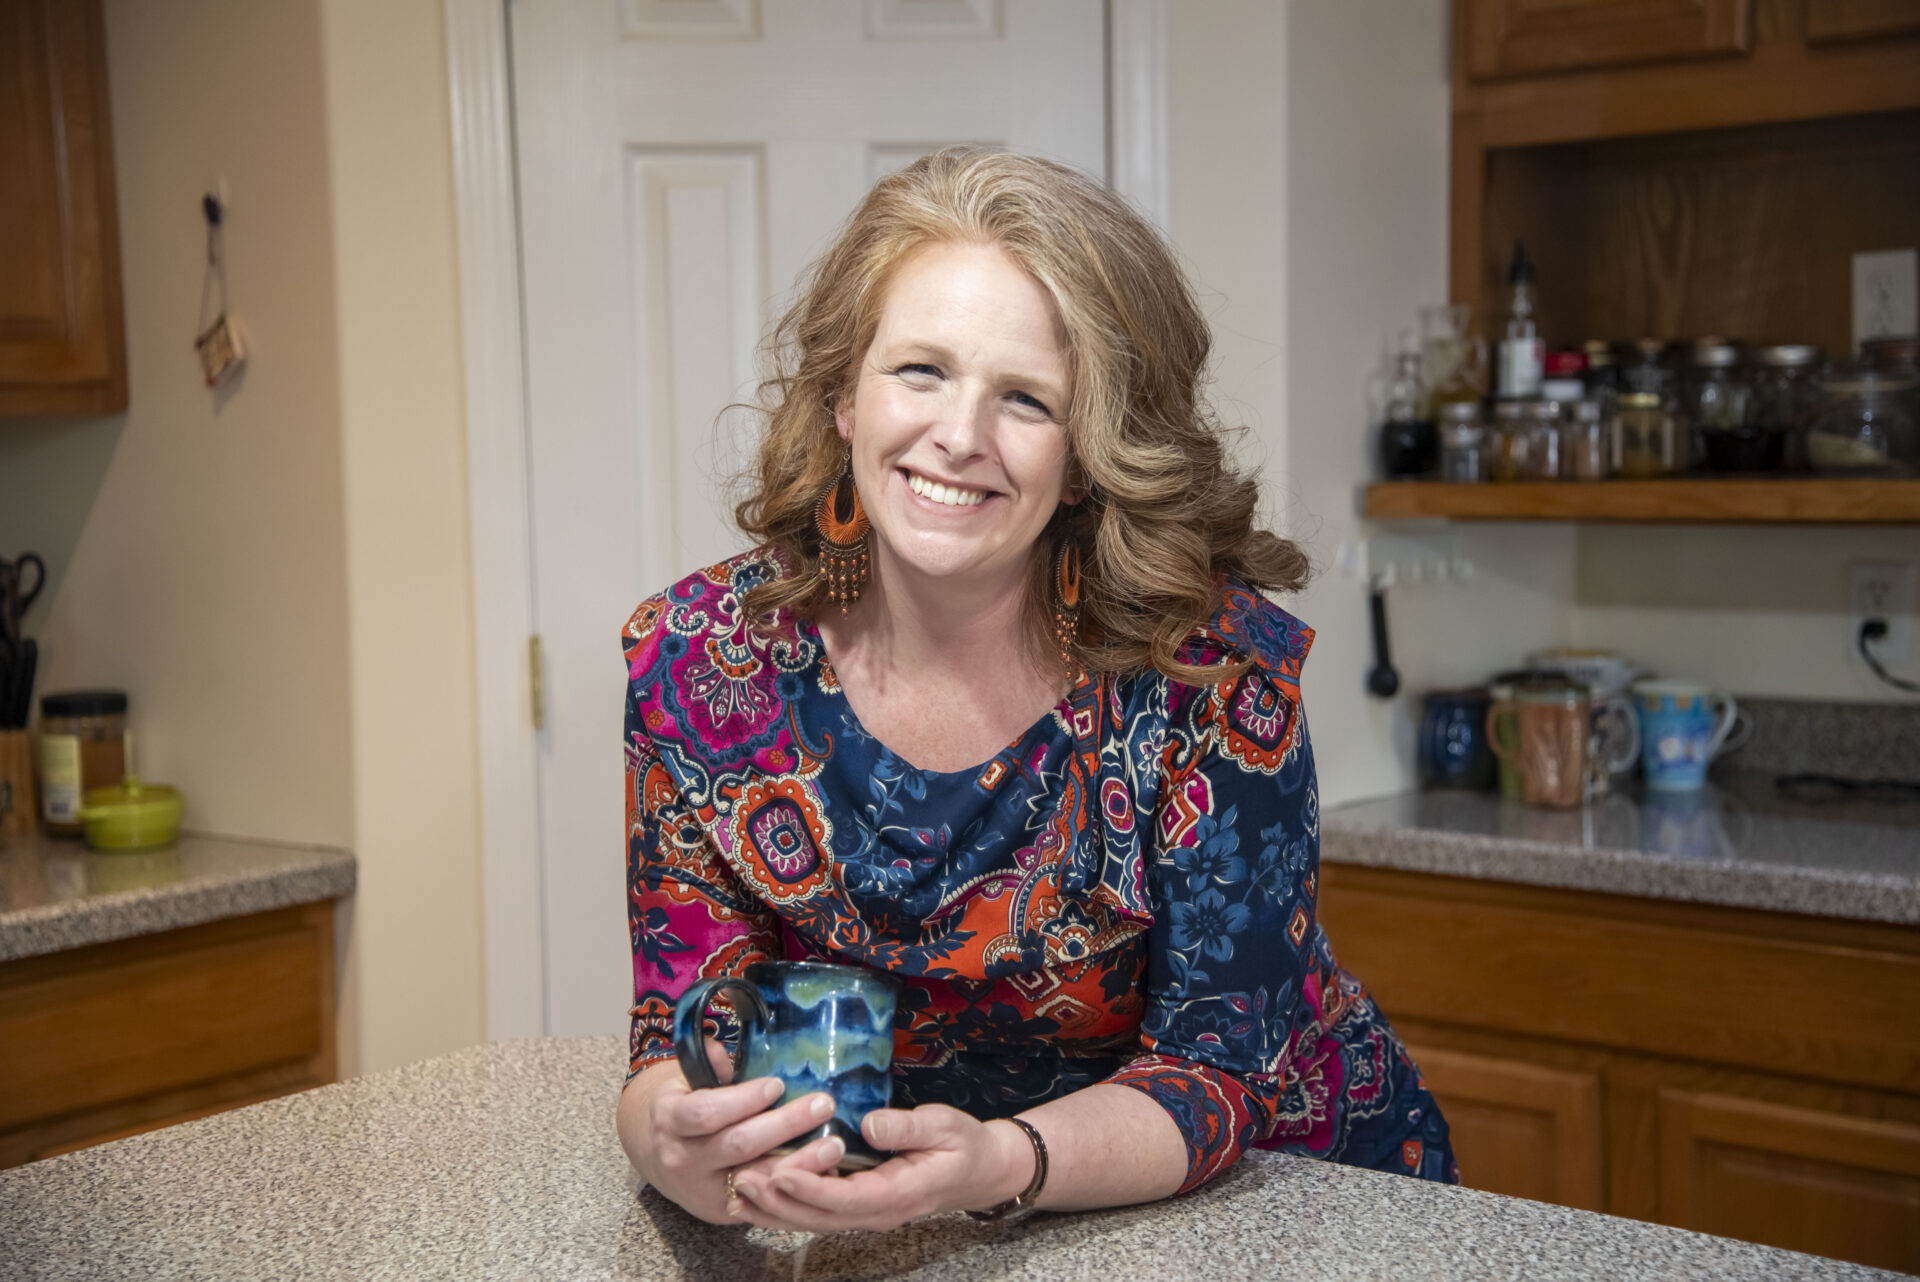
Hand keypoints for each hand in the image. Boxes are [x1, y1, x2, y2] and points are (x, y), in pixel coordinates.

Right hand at [629, 1042, 847, 1223]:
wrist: (659, 1158)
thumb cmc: (685, 1109)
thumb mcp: (687, 1083)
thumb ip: (709, 1068)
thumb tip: (720, 1049)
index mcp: (670, 1119)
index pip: (706, 1112)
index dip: (743, 1099)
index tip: (778, 1084)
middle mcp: (682, 1158)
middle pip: (737, 1145)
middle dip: (784, 1125)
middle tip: (823, 1105)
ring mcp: (703, 1190)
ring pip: (755, 1179)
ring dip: (799, 1163)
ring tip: (834, 1146)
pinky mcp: (724, 1212)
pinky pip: (764, 1201)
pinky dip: (794, 1187)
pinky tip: (825, 1174)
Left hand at [729, 1105, 1034, 1232]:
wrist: (981, 1171)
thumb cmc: (964, 1144)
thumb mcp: (944, 1126)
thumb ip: (907, 1128)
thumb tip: (869, 1123)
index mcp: (898, 1194)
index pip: (845, 1198)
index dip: (809, 1188)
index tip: (777, 1172)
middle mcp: (878, 1212)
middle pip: (820, 1217)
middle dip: (779, 1201)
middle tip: (743, 1178)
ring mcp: (867, 1213)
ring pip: (814, 1219)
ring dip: (776, 1208)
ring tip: (739, 1188)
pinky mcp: (859, 1204)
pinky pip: (819, 1211)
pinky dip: (787, 1205)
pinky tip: (761, 1193)